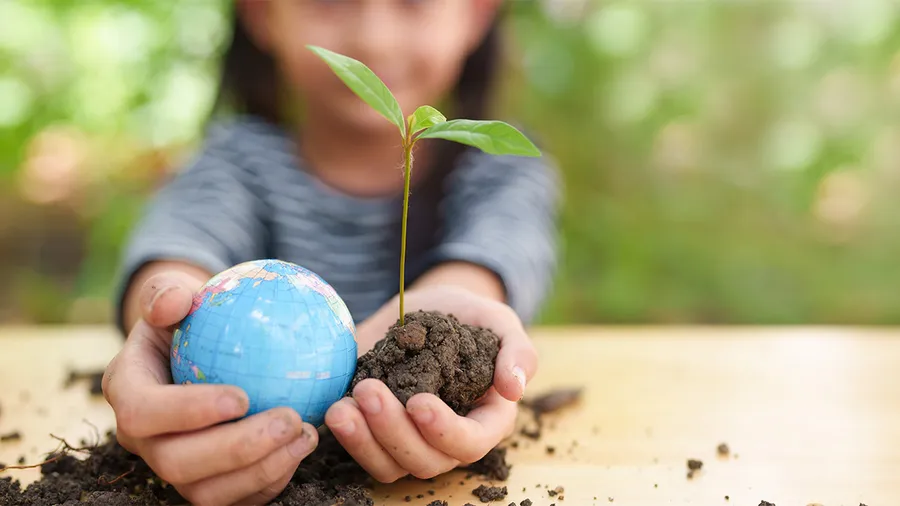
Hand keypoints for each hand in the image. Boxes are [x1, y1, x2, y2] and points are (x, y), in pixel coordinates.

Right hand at [102, 271, 318, 504]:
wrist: (199, 349)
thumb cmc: (190, 316)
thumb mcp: (174, 293)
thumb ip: (168, 292)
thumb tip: (176, 301)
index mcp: (128, 392)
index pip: (144, 413)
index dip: (188, 412)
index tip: (241, 396)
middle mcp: (145, 440)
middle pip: (177, 464)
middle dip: (236, 449)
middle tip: (289, 419)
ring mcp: (175, 467)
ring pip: (207, 492)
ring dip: (261, 470)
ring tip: (305, 435)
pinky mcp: (207, 483)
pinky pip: (237, 499)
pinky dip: (271, 482)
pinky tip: (302, 449)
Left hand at [324, 285, 536, 481]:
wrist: (426, 307)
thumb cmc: (468, 316)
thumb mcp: (497, 320)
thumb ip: (517, 350)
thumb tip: (515, 388)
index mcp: (485, 419)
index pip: (471, 442)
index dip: (445, 430)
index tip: (418, 401)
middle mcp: (447, 439)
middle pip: (426, 460)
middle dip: (394, 432)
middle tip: (369, 390)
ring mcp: (410, 440)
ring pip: (390, 465)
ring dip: (364, 441)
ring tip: (342, 408)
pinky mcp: (376, 432)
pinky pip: (363, 452)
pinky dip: (348, 437)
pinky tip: (334, 408)